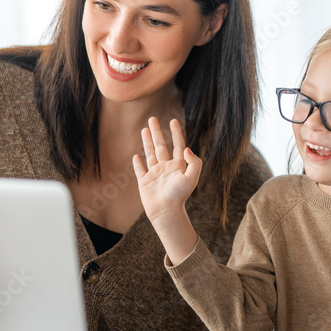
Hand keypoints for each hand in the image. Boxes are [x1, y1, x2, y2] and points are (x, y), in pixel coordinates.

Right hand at [132, 117, 201, 264]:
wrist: (166, 212)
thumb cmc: (179, 196)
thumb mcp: (192, 177)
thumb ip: (194, 162)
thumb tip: (187, 148)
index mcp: (178, 166)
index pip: (178, 145)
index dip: (176, 133)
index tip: (173, 120)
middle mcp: (166, 168)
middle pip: (161, 145)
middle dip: (157, 132)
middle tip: (152, 118)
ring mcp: (155, 174)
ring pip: (150, 153)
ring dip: (147, 141)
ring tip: (144, 129)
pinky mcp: (145, 182)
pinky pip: (140, 170)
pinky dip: (137, 163)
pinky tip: (136, 155)